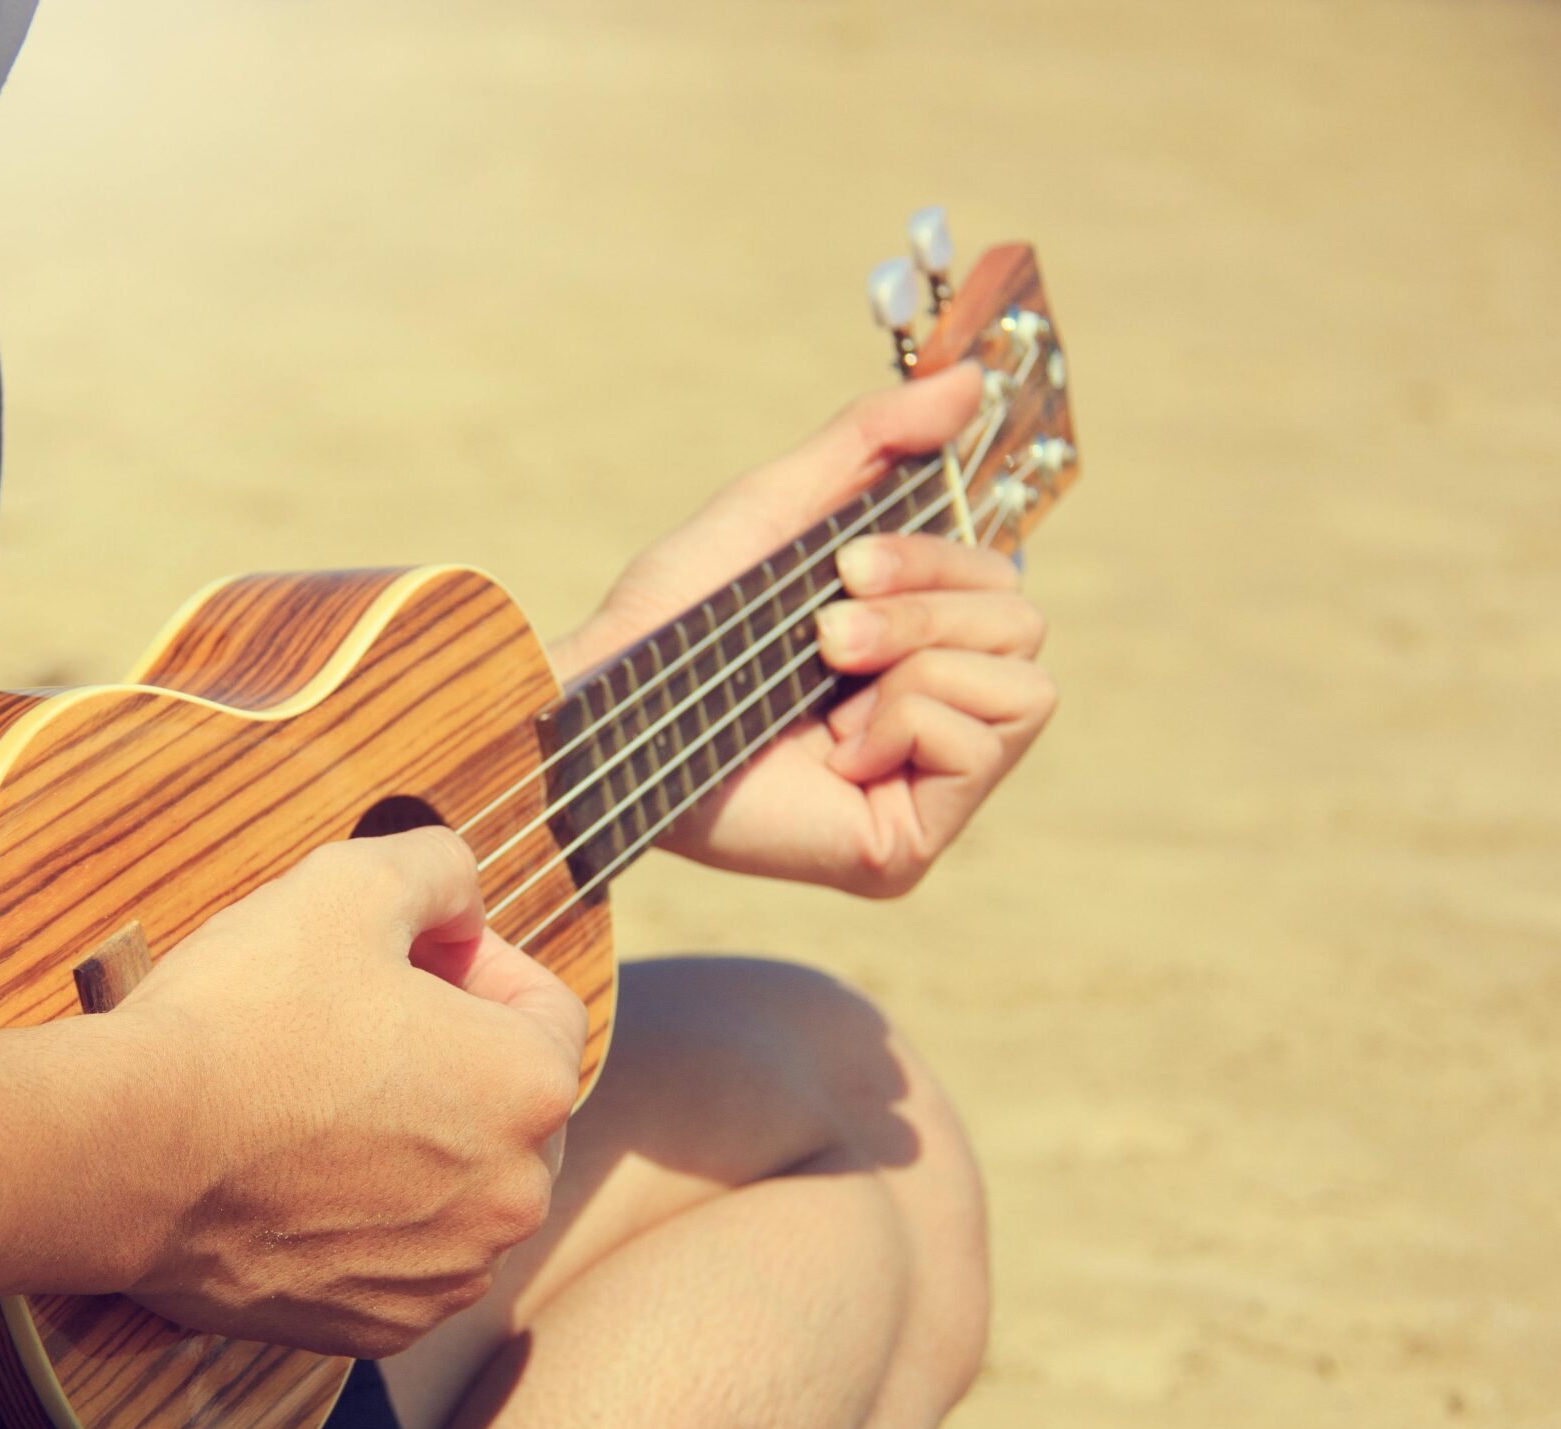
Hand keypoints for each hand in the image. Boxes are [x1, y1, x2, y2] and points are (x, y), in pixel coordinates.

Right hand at [108, 828, 586, 1357]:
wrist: (125, 1154)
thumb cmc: (239, 1016)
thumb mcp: (347, 883)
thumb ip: (439, 868)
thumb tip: (463, 898)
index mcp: (529, 1088)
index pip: (546, 1009)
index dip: (476, 963)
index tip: (408, 956)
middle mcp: (514, 1198)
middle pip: (507, 1105)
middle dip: (451, 1056)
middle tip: (357, 1021)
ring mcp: (446, 1275)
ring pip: (456, 1187)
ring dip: (411, 1141)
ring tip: (317, 1098)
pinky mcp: (377, 1329)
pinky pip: (398, 1259)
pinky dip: (365, 1219)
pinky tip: (295, 1173)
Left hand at [554, 365, 1057, 896]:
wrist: (607, 709)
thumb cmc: (674, 620)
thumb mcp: (777, 508)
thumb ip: (871, 442)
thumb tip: (969, 378)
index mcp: (907, 644)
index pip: (1001, 580)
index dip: (937, 558)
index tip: (846, 567)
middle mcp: (927, 714)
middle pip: (1024, 622)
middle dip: (922, 609)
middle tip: (826, 634)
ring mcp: (923, 787)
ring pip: (1024, 685)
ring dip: (916, 661)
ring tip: (828, 685)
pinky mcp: (907, 845)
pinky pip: (983, 747)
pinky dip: (907, 725)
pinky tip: (836, 754)